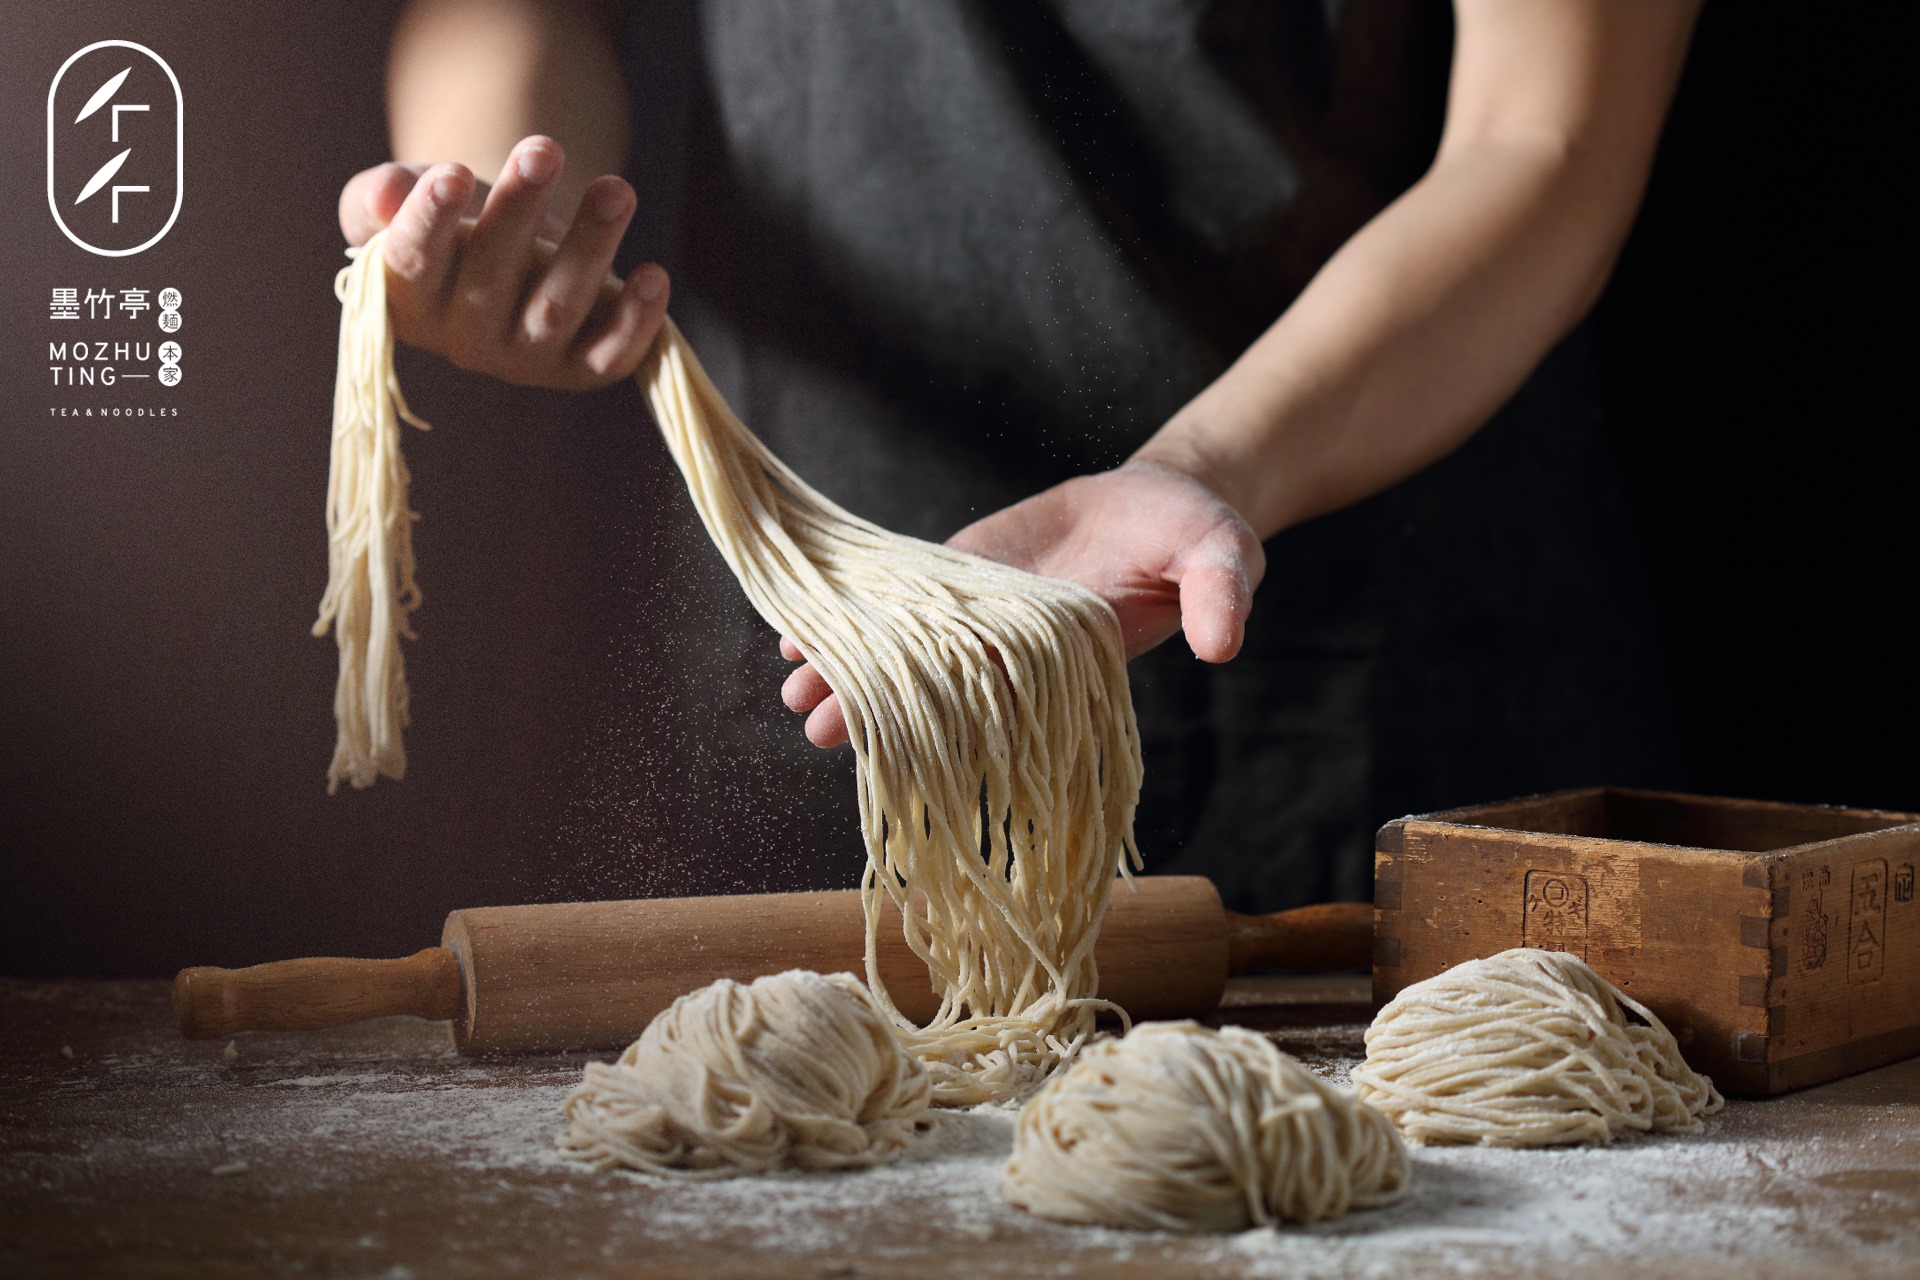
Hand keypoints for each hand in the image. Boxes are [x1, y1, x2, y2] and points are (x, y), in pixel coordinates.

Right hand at [336, 135, 669, 390]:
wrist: (512, 243)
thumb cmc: (452, 217)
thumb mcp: (407, 195)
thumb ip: (380, 195)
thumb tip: (387, 192)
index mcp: (407, 301)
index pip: (410, 263)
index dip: (429, 221)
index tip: (451, 172)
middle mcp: (464, 341)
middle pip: (491, 279)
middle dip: (519, 210)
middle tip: (542, 148)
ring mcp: (525, 359)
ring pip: (557, 309)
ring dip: (589, 247)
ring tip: (615, 189)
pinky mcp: (580, 369)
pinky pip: (610, 357)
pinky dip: (636, 321)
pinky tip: (654, 275)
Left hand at [780, 460, 1265, 746]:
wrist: (1163, 498)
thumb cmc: (1197, 534)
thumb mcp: (1224, 553)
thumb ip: (1221, 592)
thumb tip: (1225, 643)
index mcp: (1074, 655)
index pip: (1008, 689)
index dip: (952, 711)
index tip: (898, 736)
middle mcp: (1021, 645)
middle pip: (943, 683)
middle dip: (883, 704)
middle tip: (816, 726)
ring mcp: (986, 610)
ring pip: (912, 647)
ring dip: (855, 666)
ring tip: (794, 686)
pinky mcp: (964, 571)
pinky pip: (903, 597)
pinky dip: (856, 612)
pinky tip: (799, 628)